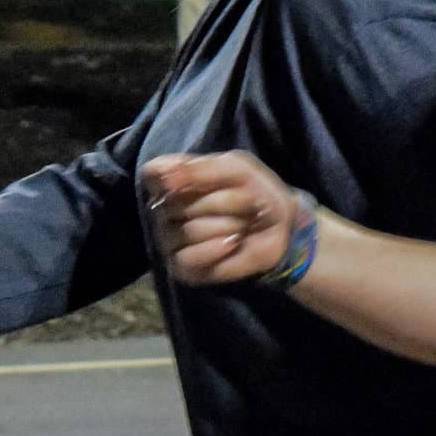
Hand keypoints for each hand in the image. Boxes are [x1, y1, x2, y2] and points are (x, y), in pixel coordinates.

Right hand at [142, 151, 298, 284]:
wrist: (282, 228)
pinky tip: (233, 243)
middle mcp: (164, 210)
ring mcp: (169, 239)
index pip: (154, 173)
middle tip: (246, 203)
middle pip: (177, 202)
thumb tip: (165, 178)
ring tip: (243, 225)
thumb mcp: (238, 169)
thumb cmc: (256, 193)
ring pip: (187, 231)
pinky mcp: (181, 267)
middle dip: (224, 200)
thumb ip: (202, 169)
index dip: (181, 174)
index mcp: (173, 180)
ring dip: (227, 225)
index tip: (208, 177)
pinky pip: (189, 258)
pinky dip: (217, 249)